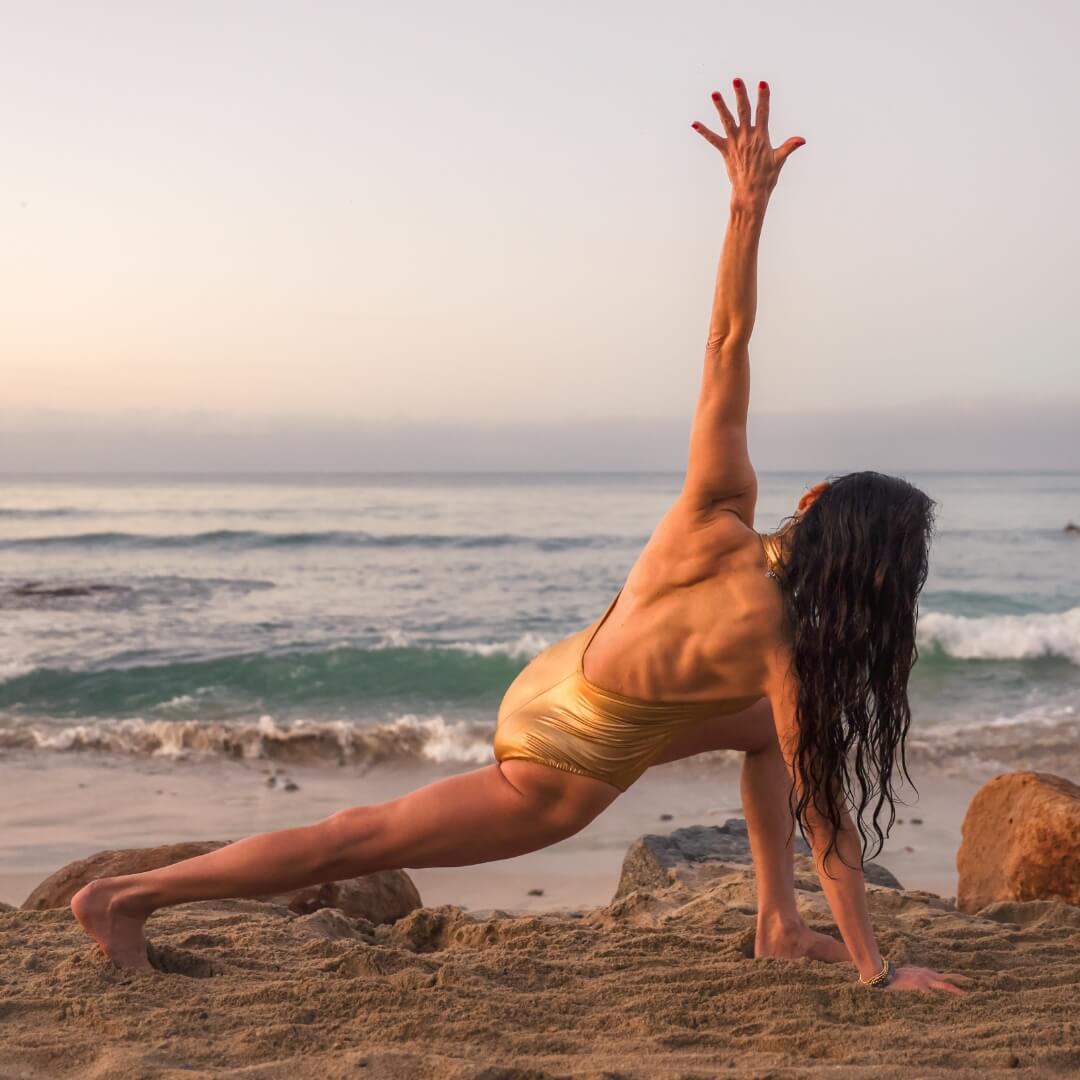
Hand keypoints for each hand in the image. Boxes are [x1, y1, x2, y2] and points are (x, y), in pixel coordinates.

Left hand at [692, 78, 804, 207]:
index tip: (762, 83)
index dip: (763, 97)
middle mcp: (747, 137)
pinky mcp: (725, 151)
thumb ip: (789, 147)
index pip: (763, 112)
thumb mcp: (779, 160)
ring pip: (727, 121)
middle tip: (736, 80)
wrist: (750, 192)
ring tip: (714, 93)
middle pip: (743, 111)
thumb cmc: (767, 177)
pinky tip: (694, 123)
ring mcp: (735, 143)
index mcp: (761, 136)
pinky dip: (703, 131)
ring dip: (720, 107)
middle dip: (740, 95)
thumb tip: (802, 140)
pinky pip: (712, 139)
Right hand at [883, 965, 972, 993]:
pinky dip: (932, 994)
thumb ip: (921, 980)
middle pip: (946, 978)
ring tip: (963, 993)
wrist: (887, 974)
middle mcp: (927, 974)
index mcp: (926, 973)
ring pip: (942, 984)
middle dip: (958, 980)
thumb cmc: (898, 977)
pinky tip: (935, 997)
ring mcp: (923, 978)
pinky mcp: (918, 983)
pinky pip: (928, 991)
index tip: (964, 979)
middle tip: (971, 981)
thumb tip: (927, 987)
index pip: (943, 975)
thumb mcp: (911, 976)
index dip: (953, 978)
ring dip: (953, 989)